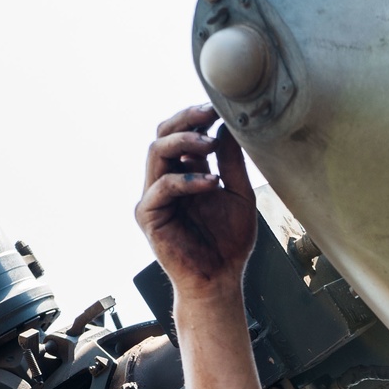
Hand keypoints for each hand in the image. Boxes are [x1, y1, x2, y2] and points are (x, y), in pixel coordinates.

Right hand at [135, 104, 257, 298]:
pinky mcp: (149, 216)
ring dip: (184, 142)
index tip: (218, 109)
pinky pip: (162, 187)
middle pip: (162, 134)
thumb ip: (232, 162)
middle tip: (209, 114)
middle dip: (185, 120)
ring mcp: (153, 197)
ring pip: (156, 152)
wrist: (220, 279)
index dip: (195, 117)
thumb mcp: (239, 194)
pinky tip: (212, 182)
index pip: (179, 133)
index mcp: (183, 172)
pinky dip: (187, 179)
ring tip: (210, 144)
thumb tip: (228, 127)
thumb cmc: (229, 242)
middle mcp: (164, 180)